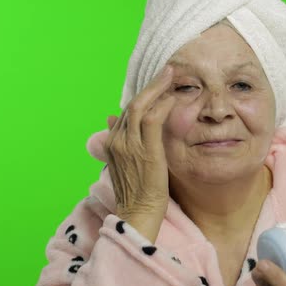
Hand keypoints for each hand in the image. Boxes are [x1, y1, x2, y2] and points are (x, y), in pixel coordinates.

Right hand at [104, 66, 175, 241]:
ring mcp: (129, 145)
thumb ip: (122, 141)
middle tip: (167, 71)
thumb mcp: (125, 164)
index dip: (143, 95)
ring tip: (171, 75)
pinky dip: (163, 105)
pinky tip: (174, 97)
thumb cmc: (138, 193)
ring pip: (141, 106)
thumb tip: (112, 117)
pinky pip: (153, 119)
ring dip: (157, 88)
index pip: (127, 111)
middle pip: (132, 104)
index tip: (157, 83)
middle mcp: (117, 140)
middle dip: (151, 85)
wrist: (138, 214)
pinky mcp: (145, 150)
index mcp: (111, 143)